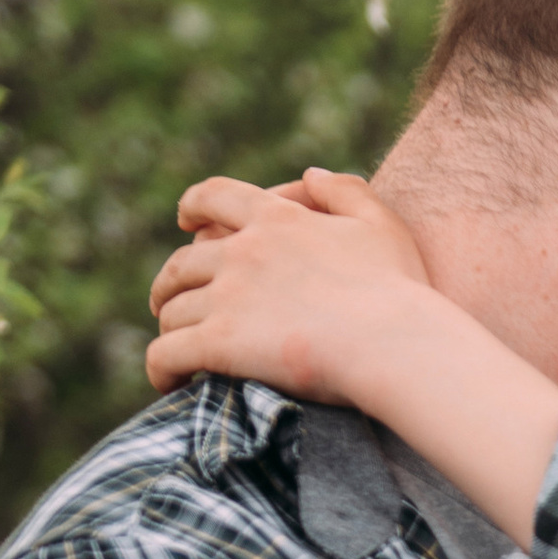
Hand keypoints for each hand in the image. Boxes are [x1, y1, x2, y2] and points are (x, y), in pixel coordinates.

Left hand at [146, 169, 434, 404]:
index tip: (185, 219)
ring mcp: (226, 297)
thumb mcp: (381, 224)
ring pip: (172, 311)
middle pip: (182, 263)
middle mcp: (241, 252)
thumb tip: (309, 175)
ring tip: (179, 352)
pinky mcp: (218, 343)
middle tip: (169, 301)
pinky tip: (170, 383)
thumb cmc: (397, 289)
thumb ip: (345, 190)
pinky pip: (166, 354)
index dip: (192, 206)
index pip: (215, 197)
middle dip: (169, 283)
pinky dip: (160, 368)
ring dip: (171, 329)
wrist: (392, 343)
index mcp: (275, 219)